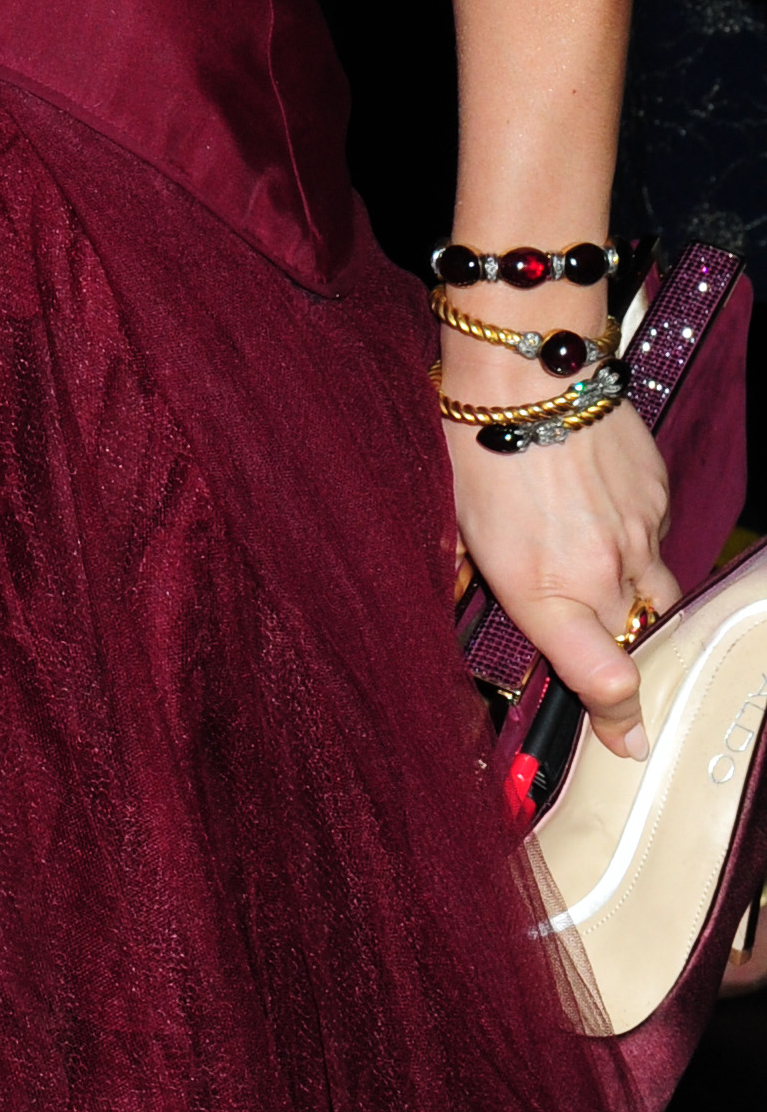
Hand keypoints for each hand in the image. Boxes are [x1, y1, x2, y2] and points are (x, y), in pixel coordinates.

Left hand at [449, 403, 677, 759]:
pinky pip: (653, 535)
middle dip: (620, 649)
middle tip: (595, 639)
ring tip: (586, 561)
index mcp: (543, 590)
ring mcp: (638, 532)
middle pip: (636, 641)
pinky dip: (631, 536)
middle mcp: (602, 571)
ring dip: (626, 592)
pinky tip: (592, 506)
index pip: (604, 680)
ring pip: (652, 589)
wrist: (524, 370)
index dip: (617, 719)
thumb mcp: (455, 525)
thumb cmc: (469, 445)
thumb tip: (481, 594)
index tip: (626, 741)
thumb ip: (478, 575)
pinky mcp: (655, 493)